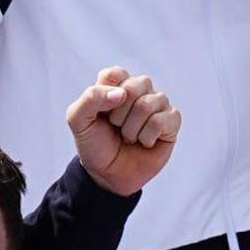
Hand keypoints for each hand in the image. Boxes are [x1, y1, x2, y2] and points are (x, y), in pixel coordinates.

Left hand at [65, 67, 179, 193]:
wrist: (107, 174)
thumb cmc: (95, 144)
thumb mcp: (78, 120)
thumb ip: (91, 98)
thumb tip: (121, 93)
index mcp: (117, 84)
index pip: (115, 74)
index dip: (105, 96)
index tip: (101, 114)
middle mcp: (139, 90)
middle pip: (133, 87)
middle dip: (119, 114)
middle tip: (115, 127)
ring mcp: (157, 104)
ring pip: (147, 104)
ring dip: (131, 128)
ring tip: (128, 137)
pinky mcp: (171, 121)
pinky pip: (162, 120)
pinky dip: (146, 136)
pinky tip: (144, 142)